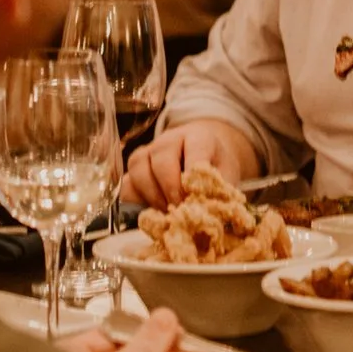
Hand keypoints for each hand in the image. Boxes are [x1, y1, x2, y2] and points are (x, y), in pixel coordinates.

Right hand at [122, 119, 260, 207]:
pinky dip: (137, 202)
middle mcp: (169, 139)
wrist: (203, 157)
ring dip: (153, 197)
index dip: (193, 175)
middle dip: (171, 190)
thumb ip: (220, 192)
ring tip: (168, 213)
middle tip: (181, 210)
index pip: (194, 149)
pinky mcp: (134, 169)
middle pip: (161, 161)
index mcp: (198, 136)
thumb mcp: (226, 176)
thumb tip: (209, 215)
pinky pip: (126, 185)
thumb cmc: (215, 168)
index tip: (195, 196)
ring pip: (139, 170)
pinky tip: (153, 213)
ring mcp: (148, 152)